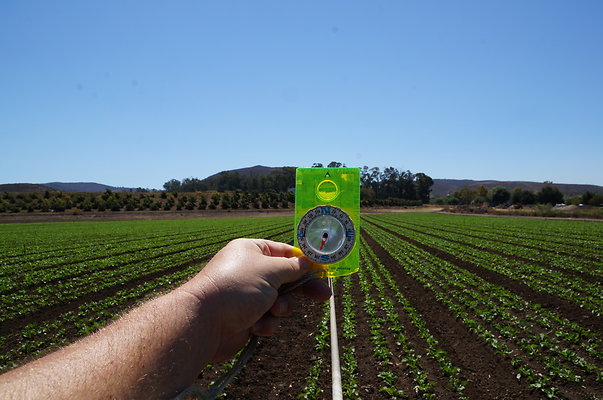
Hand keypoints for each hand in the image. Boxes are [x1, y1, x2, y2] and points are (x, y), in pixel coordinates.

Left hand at [177, 238, 331, 361]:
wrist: (204, 323)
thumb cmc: (236, 288)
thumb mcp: (271, 270)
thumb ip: (293, 267)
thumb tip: (306, 263)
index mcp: (251, 251)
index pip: (284, 252)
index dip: (303, 262)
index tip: (322, 270)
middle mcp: (249, 271)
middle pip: (285, 278)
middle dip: (301, 289)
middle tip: (323, 295)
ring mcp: (247, 295)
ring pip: (279, 302)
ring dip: (281, 309)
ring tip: (273, 311)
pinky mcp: (245, 317)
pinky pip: (268, 319)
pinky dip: (266, 323)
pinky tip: (256, 326)